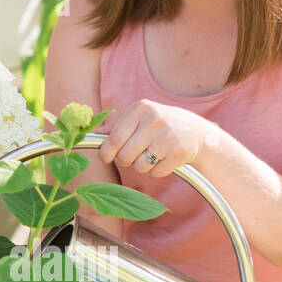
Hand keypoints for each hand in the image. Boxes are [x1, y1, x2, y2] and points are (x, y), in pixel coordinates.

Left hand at [97, 99, 211, 179]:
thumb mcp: (141, 116)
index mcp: (140, 109)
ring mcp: (168, 136)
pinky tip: (165, 158)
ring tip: (152, 154)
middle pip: (125, 156)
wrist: (196, 132)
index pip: (114, 139)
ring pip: (140, 167)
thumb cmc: (159, 126)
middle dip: (126, 161)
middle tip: (135, 155)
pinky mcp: (179, 153)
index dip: (106, 153)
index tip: (105, 158)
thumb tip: (85, 134)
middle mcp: (154, 120)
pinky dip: (157, 170)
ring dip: (143, 166)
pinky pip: (156, 173)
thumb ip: (117, 126)